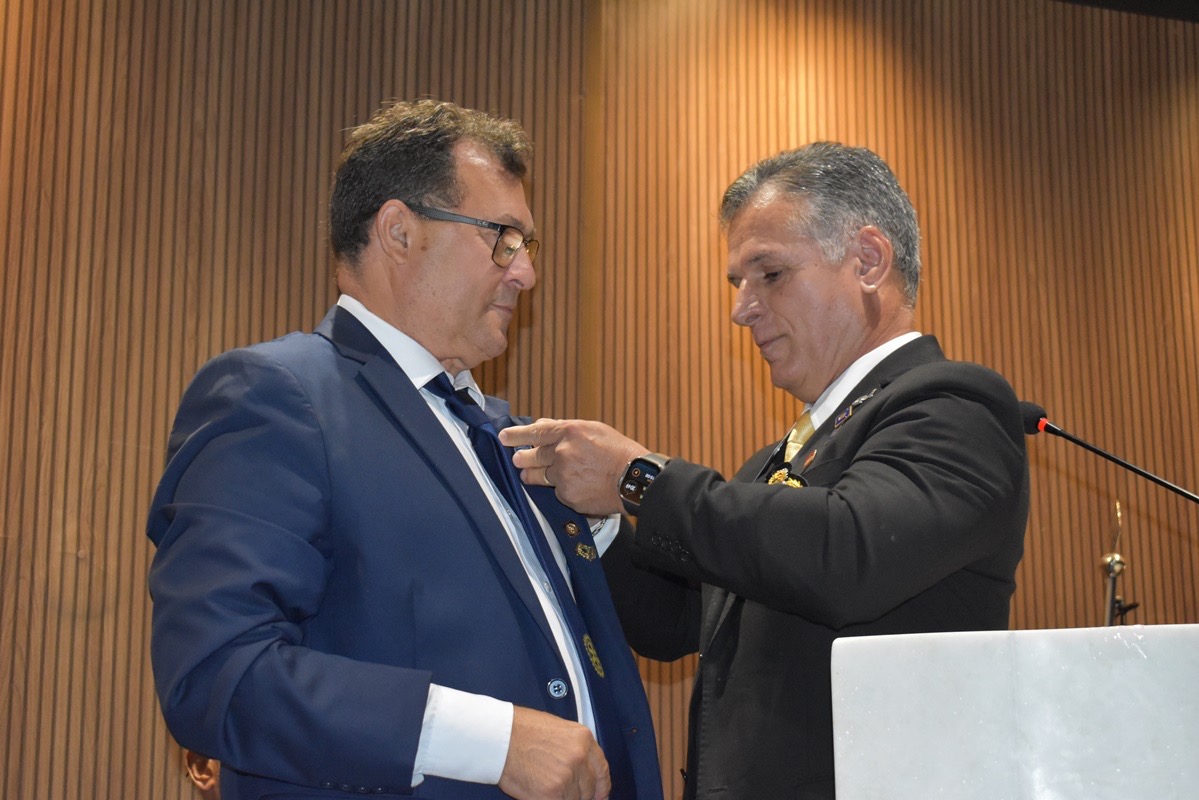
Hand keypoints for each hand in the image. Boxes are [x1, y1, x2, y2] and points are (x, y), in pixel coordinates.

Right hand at [498, 706, 610, 799]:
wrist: (498, 737)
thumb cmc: (520, 730)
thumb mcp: (558, 730)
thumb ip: (574, 749)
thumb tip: (582, 770)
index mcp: (583, 739)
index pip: (602, 771)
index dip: (601, 786)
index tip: (599, 794)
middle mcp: (579, 757)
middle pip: (589, 789)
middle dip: (578, 793)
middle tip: (563, 790)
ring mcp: (567, 777)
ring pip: (574, 799)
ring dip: (562, 797)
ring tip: (544, 786)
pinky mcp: (551, 794)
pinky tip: (540, 794)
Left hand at [500, 419, 647, 515]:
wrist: (634, 480)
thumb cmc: (618, 451)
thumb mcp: (593, 430)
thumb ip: (565, 428)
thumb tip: (543, 426)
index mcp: (568, 432)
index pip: (535, 432)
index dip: (516, 435)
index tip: (503, 437)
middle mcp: (561, 453)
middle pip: (531, 456)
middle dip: (521, 458)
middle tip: (517, 459)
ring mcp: (563, 476)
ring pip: (538, 477)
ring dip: (532, 475)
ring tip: (528, 475)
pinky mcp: (567, 496)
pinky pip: (557, 493)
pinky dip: (561, 490)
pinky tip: (571, 487)